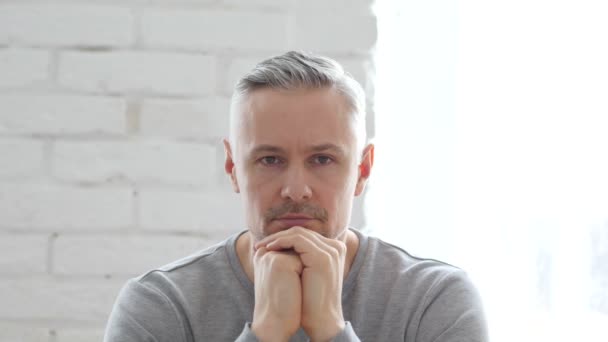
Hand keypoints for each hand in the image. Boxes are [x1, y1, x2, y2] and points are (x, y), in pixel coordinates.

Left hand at [256, 227, 346, 341]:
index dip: (284, 238)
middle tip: (260, 244)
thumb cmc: (311, 302)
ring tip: (261, 246)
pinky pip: (297, 240)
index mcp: (333, 250)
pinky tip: (269, 249)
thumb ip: (301, 259)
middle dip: (278, 236)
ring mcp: (330, 250)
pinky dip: (281, 241)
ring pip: (298, 233)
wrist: (322, 320)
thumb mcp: (307, 275)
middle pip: (301, 232)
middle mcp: (335, 247)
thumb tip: (280, 249)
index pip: (305, 236)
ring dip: (276, 238)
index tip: (265, 245)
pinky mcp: (322, 256)